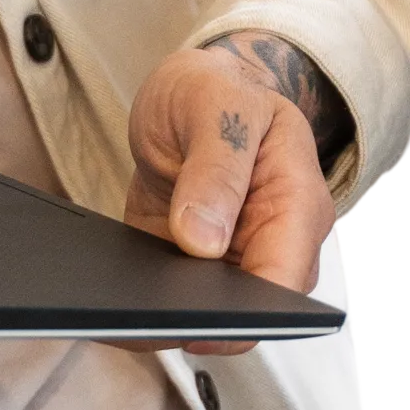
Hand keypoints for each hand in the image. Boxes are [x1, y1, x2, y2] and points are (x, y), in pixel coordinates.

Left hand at [121, 34, 347, 355]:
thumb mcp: (217, 106)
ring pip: (210, 316)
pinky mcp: (191, 268)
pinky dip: (145, 308)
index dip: (249, 310)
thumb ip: (217, 168)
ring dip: (167, 318)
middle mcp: (273, 241)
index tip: (200, 316)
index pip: (286, 278)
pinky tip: (112, 306)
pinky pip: (174, 304)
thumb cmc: (219, 90)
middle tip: (145, 314)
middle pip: (250, 310)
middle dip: (201, 318)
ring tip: (119, 313)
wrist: (192, 93)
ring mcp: (234, 260)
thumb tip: (204, 241)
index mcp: (297, 201)